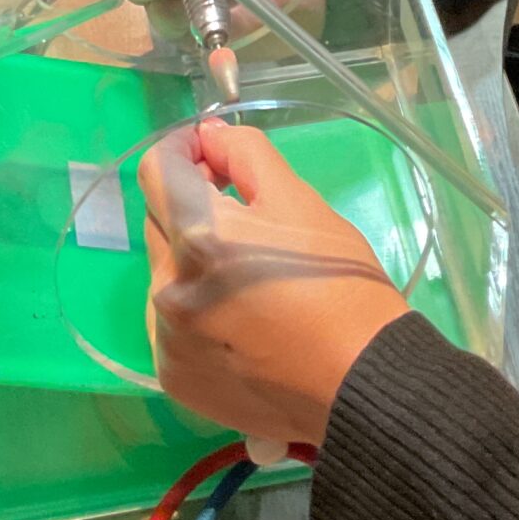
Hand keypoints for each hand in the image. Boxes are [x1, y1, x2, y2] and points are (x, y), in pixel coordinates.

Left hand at [139, 119, 407, 444]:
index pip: (157, 170)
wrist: (361, 384)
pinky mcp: (174, 377)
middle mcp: (166, 288)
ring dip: (191, 259)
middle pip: (159, 220)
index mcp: (198, 236)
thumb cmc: (340, 286)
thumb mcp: (300, 202)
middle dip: (191, 204)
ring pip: (164, 273)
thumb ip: (245, 155)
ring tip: (247, 277)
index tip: (212, 153)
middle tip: (245, 214)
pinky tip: (241, 321)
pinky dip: (195, 309)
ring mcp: (166, 339)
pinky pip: (171, 323)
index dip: (183, 148)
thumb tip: (208, 135)